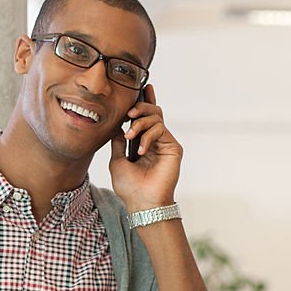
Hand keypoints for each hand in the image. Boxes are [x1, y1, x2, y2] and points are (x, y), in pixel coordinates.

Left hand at [108, 84, 182, 212]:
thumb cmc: (129, 187)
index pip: (146, 118)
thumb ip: (118, 142)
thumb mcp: (117, 161)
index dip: (145, 102)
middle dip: (140, 107)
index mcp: (144, 143)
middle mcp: (156, 141)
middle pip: (153, 112)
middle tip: (129, 112)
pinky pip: (160, 129)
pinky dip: (148, 136)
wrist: (141, 202)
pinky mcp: (173, 147)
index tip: (144, 88)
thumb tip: (117, 127)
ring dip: (140, 123)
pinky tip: (141, 150)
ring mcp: (165, 144)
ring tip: (130, 136)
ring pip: (156, 118)